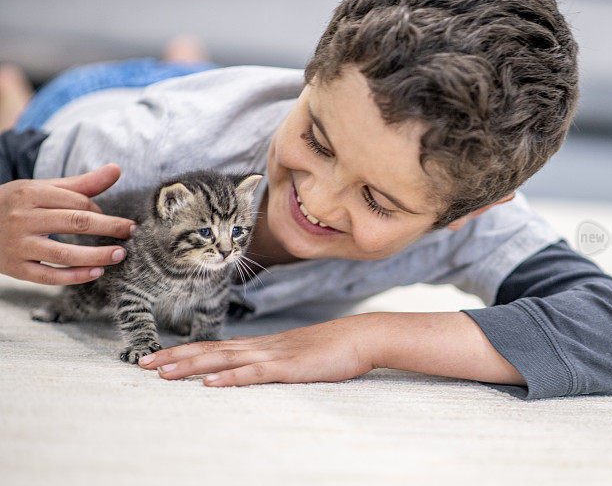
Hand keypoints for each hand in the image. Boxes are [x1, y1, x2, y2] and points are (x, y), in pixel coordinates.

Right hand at [0, 163, 136, 284]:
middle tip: (133, 231)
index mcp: (31, 194)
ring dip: (97, 255)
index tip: (111, 217)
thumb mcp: (44, 188)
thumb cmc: (19, 205)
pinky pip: (50, 276)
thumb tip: (117, 169)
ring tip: (121, 254)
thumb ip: (82, 183)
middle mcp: (23, 219)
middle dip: (109, 227)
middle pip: (76, 223)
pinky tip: (97, 272)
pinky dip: (75, 277)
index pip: (77, 202)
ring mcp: (18, 245)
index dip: (100, 210)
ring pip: (65, 254)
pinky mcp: (16, 269)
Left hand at [138, 316, 376, 386]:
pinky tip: (211, 383)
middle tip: (143, 363)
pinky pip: (256, 374)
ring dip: (193, 365)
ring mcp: (274, 355)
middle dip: (176, 356)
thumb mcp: (295, 354)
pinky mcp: (290, 368)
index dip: (183, 351)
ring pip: (225, 359)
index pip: (214, 347)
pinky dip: (231, 378)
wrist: (361, 337)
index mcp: (261, 345)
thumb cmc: (331, 348)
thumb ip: (271, 361)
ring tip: (164, 372)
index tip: (156, 357)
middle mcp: (261, 347)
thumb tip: (248, 368)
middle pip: (210, 350)